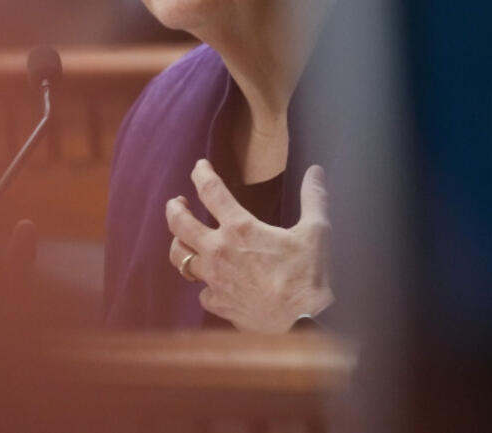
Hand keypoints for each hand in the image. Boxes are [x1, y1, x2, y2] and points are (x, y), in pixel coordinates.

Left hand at [166, 159, 332, 332]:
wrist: (304, 324)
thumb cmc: (309, 276)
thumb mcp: (316, 232)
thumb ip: (313, 198)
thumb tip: (316, 170)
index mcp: (240, 227)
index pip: (210, 190)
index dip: (201, 174)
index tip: (199, 166)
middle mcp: (218, 250)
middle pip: (179, 224)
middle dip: (174, 209)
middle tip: (176, 203)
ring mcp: (214, 279)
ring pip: (180, 258)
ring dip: (179, 246)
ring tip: (182, 241)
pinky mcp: (218, 304)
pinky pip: (202, 292)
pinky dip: (205, 286)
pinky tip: (211, 284)